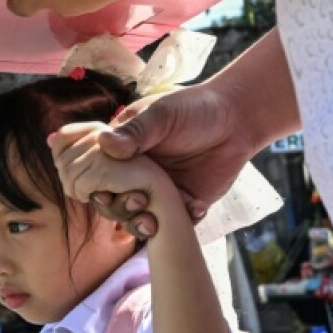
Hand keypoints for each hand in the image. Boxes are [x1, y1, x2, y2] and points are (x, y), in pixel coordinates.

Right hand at [92, 84, 254, 237]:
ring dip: (142, 224)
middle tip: (139, 201)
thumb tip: (104, 143)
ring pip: (138, 219)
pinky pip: (175, 224)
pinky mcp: (183, 205)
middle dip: (120, 209)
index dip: (95, 188)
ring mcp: (158, 193)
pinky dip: (183, 221)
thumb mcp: (162, 115)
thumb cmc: (194, 108)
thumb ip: (135, 131)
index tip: (105, 192)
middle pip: (112, 204)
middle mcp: (134, 176)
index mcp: (121, 153)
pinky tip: (196, 206)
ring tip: (155, 221)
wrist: (237, 120)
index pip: (96, 176)